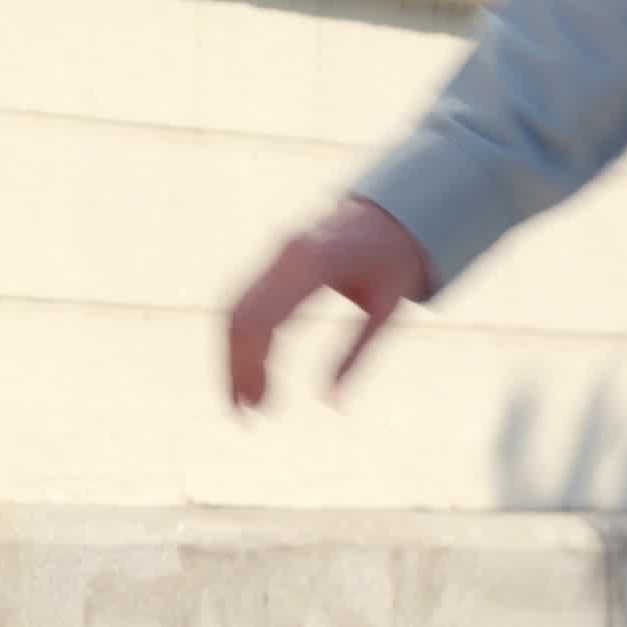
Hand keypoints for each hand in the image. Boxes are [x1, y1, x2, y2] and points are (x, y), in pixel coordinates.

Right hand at [225, 196, 433, 411]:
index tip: (259, 407)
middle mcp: (283, 255)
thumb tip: (334, 403)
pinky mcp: (273, 262)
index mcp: (311, 264)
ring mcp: (274, 255)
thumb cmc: (395, 258)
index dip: (250, 366)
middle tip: (244, 415)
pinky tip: (248, 369)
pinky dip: (241, 339)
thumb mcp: (388, 308)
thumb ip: (359, 353)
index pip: (260, 320)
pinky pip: (244, 301)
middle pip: (238, 318)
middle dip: (233, 368)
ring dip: (231, 356)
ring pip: (234, 310)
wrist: (394, 210)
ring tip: (242, 400)